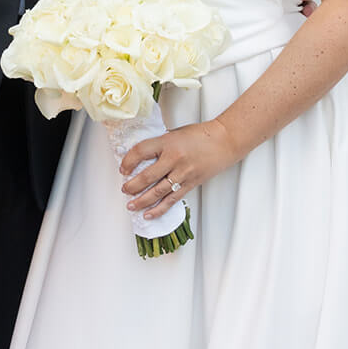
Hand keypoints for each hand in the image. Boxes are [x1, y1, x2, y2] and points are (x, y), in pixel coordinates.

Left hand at [120, 117, 235, 218]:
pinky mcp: (190, 184)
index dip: (128, 161)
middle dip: (132, 185)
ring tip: (131, 206)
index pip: (141, 152)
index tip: (123, 168)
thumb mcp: (175, 134)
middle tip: (124, 189)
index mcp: (167, 143)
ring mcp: (182, 174)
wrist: (224, 141)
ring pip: (158, 192)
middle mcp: (174, 159)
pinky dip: (159, 209)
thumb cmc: (200, 135)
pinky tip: (148, 214)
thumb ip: (160, 144)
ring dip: (142, 201)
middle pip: (147, 176)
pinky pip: (172, 200)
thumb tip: (143, 156)